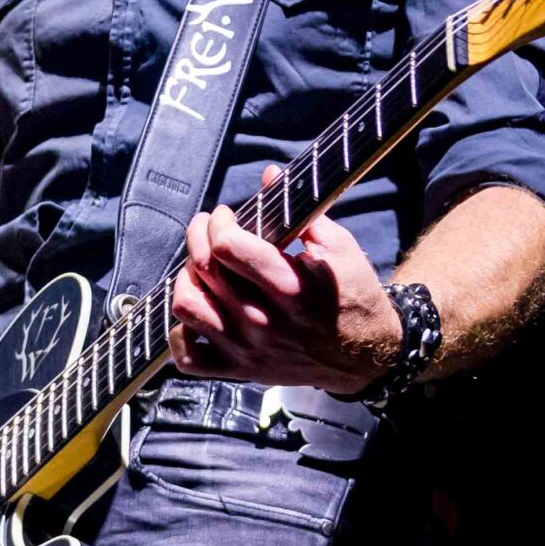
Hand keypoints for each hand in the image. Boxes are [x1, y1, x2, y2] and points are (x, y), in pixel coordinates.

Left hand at [168, 164, 401, 392]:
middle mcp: (263, 321)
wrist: (364, 356)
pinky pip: (187, 357)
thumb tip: (269, 175)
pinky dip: (179, 333)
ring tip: (201, 267)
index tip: (226, 215)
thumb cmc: (352, 296)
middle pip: (205, 268)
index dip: (219, 222)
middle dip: (199, 236)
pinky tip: (198, 312)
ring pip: (187, 307)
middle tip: (207, 228)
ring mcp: (248, 349)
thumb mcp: (340, 248)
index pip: (228, 246)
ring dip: (186, 278)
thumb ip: (301, 212)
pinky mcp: (239, 371)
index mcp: (290, 286)